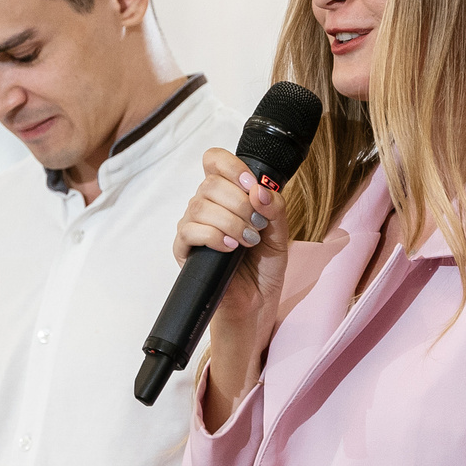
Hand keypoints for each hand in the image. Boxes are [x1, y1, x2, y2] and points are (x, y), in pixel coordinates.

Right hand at [176, 147, 289, 416]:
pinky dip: (214, 235)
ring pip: (200, 205)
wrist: (255, 305)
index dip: (231, 165)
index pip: (214, 160)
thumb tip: (261, 189)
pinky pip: (189, 230)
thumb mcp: (280, 233)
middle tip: (257, 226)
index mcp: (228, 195)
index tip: (251, 184)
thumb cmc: (264, 268)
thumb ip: (274, 207)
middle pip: (209, 183)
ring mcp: (193, 228)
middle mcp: (206, 207)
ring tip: (248, 242)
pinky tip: (230, 248)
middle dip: (240, 203)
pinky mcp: (185, 251)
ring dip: (232, 221)